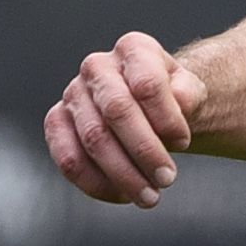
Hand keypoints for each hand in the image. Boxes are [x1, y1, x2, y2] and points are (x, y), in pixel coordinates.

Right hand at [43, 33, 206, 207]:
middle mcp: (97, 66)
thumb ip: (188, 94)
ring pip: (92, 138)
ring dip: (123, 174)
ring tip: (149, 196)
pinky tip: (121, 195)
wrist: (149, 108)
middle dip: (145, 151)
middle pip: (117, 110)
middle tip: (167, 179)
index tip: (184, 143)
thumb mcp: (190, 93)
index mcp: (133, 49)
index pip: (147, 84)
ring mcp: (73, 94)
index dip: (167, 119)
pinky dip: (95, 183)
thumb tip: (180, 102)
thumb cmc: (172, 100)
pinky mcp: (56, 123)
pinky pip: (67, 158)